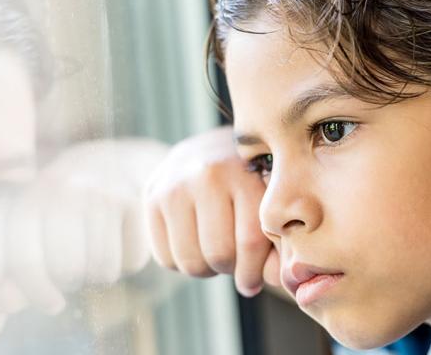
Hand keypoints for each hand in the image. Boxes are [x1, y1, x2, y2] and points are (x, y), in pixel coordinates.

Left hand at [0, 138, 167, 313]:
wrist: (124, 159)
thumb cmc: (73, 205)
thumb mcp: (42, 225)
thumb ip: (21, 266)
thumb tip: (7, 304)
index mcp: (33, 196)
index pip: (25, 259)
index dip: (37, 291)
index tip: (54, 304)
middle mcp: (65, 189)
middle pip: (68, 269)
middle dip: (77, 279)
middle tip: (84, 264)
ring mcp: (102, 192)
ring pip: (102, 269)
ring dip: (104, 272)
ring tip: (104, 249)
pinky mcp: (135, 200)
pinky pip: (131, 260)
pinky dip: (131, 260)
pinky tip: (126, 239)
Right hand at [143, 126, 278, 296]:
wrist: (211, 148)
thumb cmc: (251, 183)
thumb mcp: (271, 203)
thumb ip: (279, 243)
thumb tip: (276, 279)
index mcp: (243, 174)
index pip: (249, 241)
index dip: (253, 272)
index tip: (252, 282)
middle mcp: (206, 174)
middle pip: (218, 254)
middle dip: (231, 269)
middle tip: (235, 262)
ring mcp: (174, 185)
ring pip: (190, 262)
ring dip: (207, 270)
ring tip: (216, 252)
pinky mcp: (151, 197)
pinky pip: (165, 258)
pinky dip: (182, 263)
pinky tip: (195, 244)